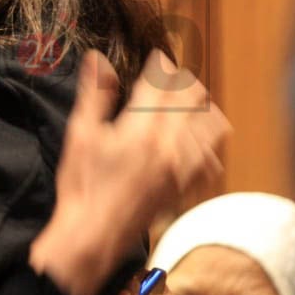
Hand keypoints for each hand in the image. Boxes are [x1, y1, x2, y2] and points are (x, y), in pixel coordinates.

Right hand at [30, 50, 230, 294]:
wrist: (93, 235)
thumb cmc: (82, 186)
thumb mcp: (81, 135)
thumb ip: (94, 94)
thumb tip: (97, 58)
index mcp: (141, 128)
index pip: (162, 82)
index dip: (161, 65)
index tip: (157, 58)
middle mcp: (169, 145)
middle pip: (193, 97)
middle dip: (183, 82)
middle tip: (169, 80)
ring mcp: (183, 168)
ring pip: (213, 124)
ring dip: (202, 109)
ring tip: (186, 106)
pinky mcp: (187, 187)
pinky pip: (214, 159)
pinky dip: (208, 145)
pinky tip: (194, 142)